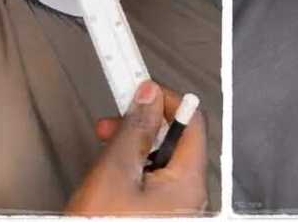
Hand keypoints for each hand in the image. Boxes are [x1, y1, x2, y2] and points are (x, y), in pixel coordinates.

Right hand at [65, 81, 208, 215]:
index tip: (139, 88)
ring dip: (133, 147)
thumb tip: (148, 97)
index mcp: (188, 183)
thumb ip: (134, 130)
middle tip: (112, 123)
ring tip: (105, 151)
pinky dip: (134, 169)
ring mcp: (175, 208)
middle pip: (175, 141)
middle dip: (141, 125)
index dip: (164, 98)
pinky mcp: (158, 214)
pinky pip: (154, 181)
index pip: (192, 121)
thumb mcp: (114, 173)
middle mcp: (189, 197)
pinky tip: (111, 174)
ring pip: (162, 161)